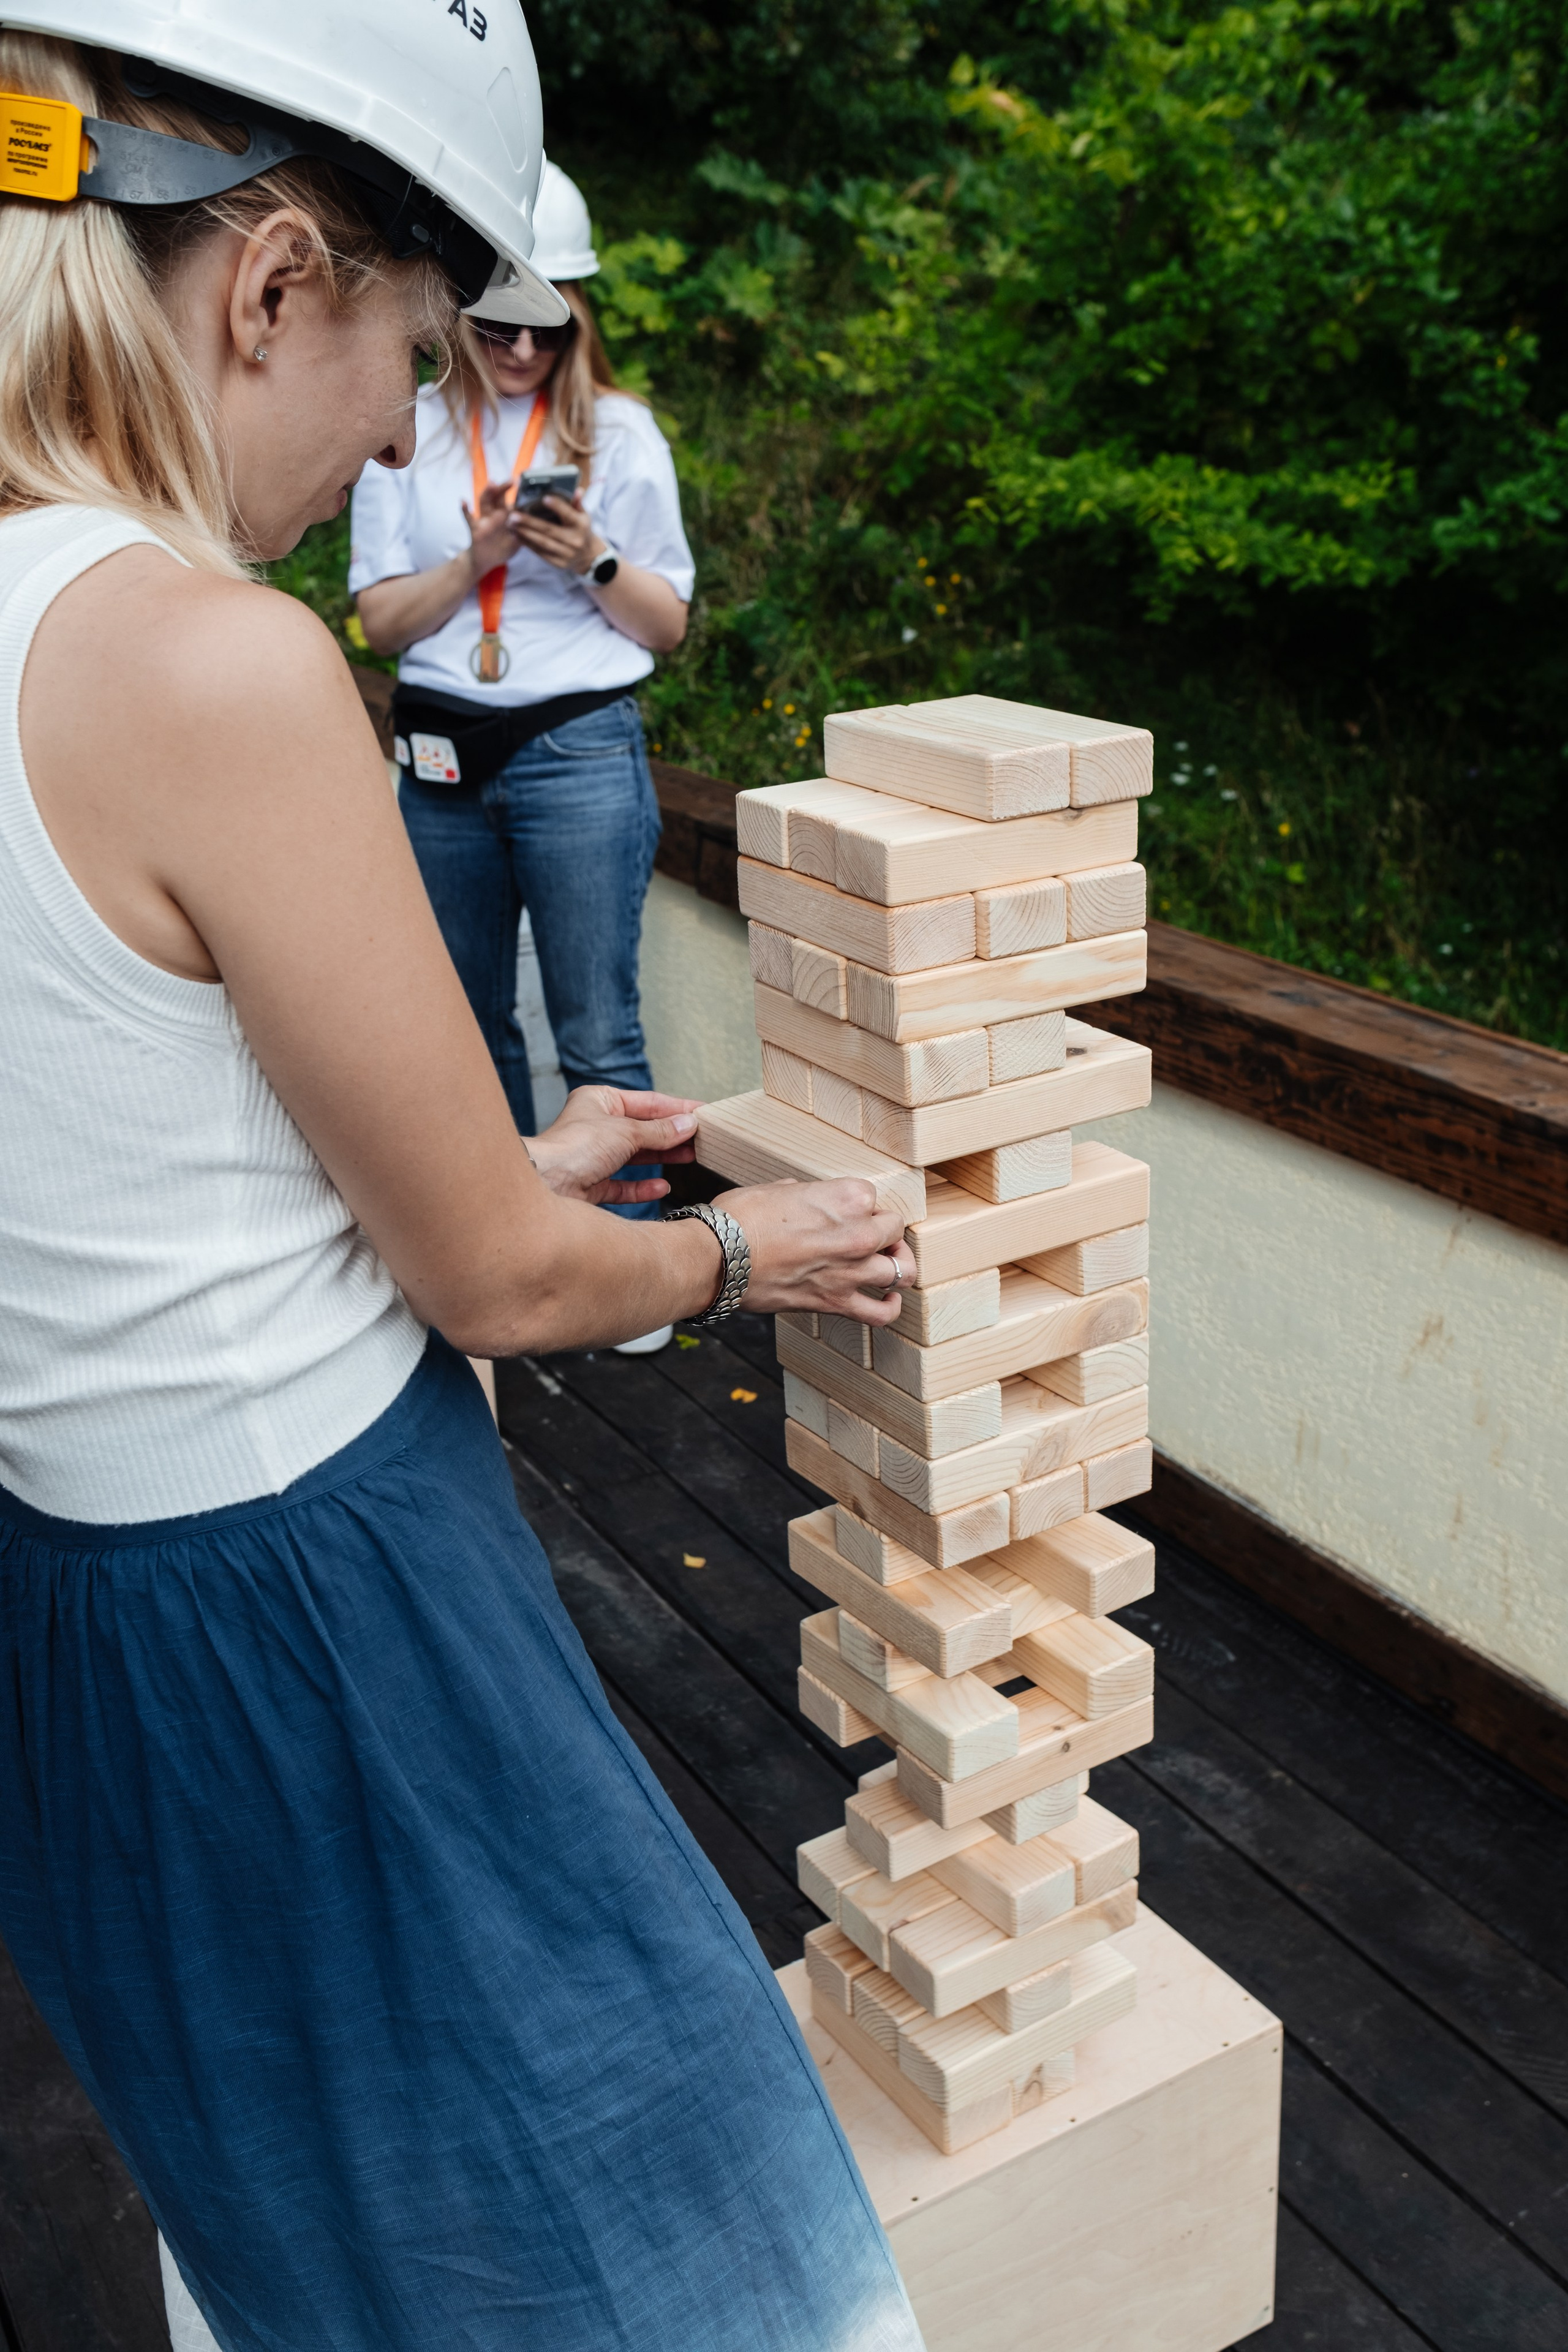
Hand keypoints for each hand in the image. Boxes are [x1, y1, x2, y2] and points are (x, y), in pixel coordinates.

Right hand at [462, 480, 523, 576]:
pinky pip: (469, 519)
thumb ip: (523, 532)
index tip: (522, 484)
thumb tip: (536, 524)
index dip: (516, 494)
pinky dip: (465, 510)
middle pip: (497, 497)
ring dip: (487, 493)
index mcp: (505, 516)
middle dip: (503, 488)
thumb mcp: (517, 541)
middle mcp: (494, 514)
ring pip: (484, 503)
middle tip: (511, 481)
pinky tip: (463, 502)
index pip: (510, 501)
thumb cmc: (502, 548)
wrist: (485, 560)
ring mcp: (484, 520)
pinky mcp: (475, 529)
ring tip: (492, 484)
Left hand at [511, 489, 602, 575]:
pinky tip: (517, 535)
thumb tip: (577, 490)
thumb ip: (577, 503)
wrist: (588, 556)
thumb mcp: (583, 515)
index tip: (544, 498)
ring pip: (542, 542)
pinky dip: (527, 544)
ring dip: (524, 533)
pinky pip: (540, 553)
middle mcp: (574, 541)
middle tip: (513, 515)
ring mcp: (566, 554)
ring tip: (511, 524)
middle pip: (549, 530)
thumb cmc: (581, 529)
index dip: (557, 506)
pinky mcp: (558, 563)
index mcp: (581, 525)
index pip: (568, 514)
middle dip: (529, 522)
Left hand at [527, 1085, 701, 1204]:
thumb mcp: (626, 1132)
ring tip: (691, 1157)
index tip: (703, 1113)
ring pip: (635, 1157)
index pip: (647, 1102)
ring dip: (662, 1158)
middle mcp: (595, 1128)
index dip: (677, 1108)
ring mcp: (592, 1158)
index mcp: (599, 1102)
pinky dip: (642, 1187)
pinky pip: (622, 1186)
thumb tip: (688, 1124)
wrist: (545, 1184)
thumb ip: (660, 1131)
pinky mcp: (590, 1185)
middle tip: (703, 1138)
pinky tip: (662, 1187)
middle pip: (643, 1130)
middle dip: (672, 1134)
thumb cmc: (574, 1147)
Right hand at [712, 1179, 914, 1323]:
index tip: (846, 1211)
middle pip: (895, 1229)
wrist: (719, 1258)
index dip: (860, 1204)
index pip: (874, 1197)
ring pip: (901, 1270)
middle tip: (868, 1233)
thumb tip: (810, 1201)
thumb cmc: (740, 1218)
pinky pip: (881, 1313)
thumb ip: (808, 1195)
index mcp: (847, 1197)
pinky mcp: (837, 1302)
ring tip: (885, 1263)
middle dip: (884, 1230)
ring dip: (895, 1265)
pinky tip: (886, 1298)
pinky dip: (889, 1307)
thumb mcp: (778, 1188)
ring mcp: (851, 1271)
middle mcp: (859, 1233)